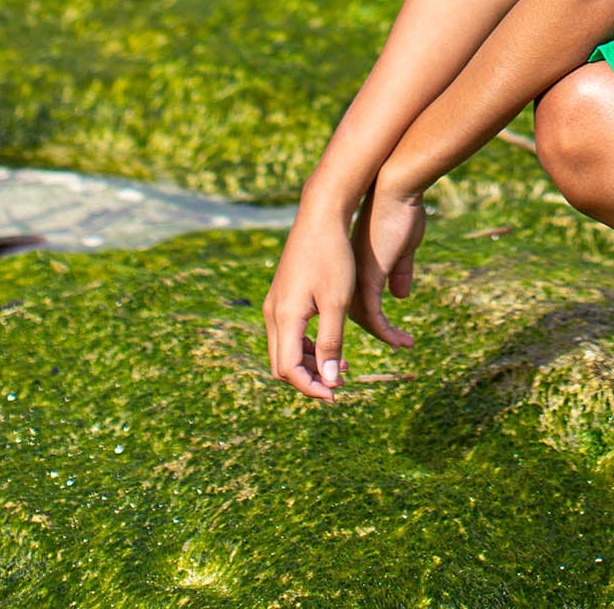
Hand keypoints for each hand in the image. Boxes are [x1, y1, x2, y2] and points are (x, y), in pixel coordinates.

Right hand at [263, 207, 356, 401]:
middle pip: (282, 363)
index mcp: (285, 317)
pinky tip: (330, 343)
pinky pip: (289, 332)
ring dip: (308, 363)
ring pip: (285, 348)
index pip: (288, 369)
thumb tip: (331, 380)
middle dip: (308, 379)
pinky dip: (306, 345)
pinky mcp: (282, 295)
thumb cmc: (333, 257)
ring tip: (340, 367)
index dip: (311, 387)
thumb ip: (331, 341)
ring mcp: (275, 304)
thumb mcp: (337, 301)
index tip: (335, 396)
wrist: (321, 216)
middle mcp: (273, 314)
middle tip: (339, 384)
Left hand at [348, 177, 425, 351]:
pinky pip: (373, 316)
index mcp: (351, 267)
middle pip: (353, 317)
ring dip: (386, 335)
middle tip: (397, 344)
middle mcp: (346, 276)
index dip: (369, 320)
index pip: (351, 304)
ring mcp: (353, 278)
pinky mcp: (367, 278)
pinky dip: (387, 332)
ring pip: (363, 321)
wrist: (393, 186)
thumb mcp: (402, 245)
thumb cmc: (399, 209)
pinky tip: (402, 340)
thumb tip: (400, 295)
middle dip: (373, 334)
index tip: (388, 332)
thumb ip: (400, 270)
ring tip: (406, 344)